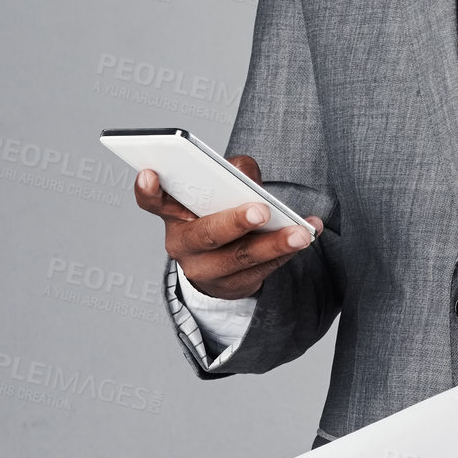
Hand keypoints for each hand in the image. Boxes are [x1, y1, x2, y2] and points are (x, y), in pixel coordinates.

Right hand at [133, 153, 323, 299]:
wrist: (219, 263)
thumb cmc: (217, 211)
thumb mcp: (219, 189)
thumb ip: (231, 171)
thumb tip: (246, 175)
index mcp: (173, 214)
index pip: (152, 201)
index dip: (148, 189)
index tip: (151, 172)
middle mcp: (184, 244)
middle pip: (206, 235)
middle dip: (235, 222)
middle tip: (261, 210)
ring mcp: (207, 270)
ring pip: (240, 258)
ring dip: (275, 243)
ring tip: (301, 232)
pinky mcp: (234, 285)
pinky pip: (263, 269)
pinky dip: (288, 251)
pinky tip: (309, 234)